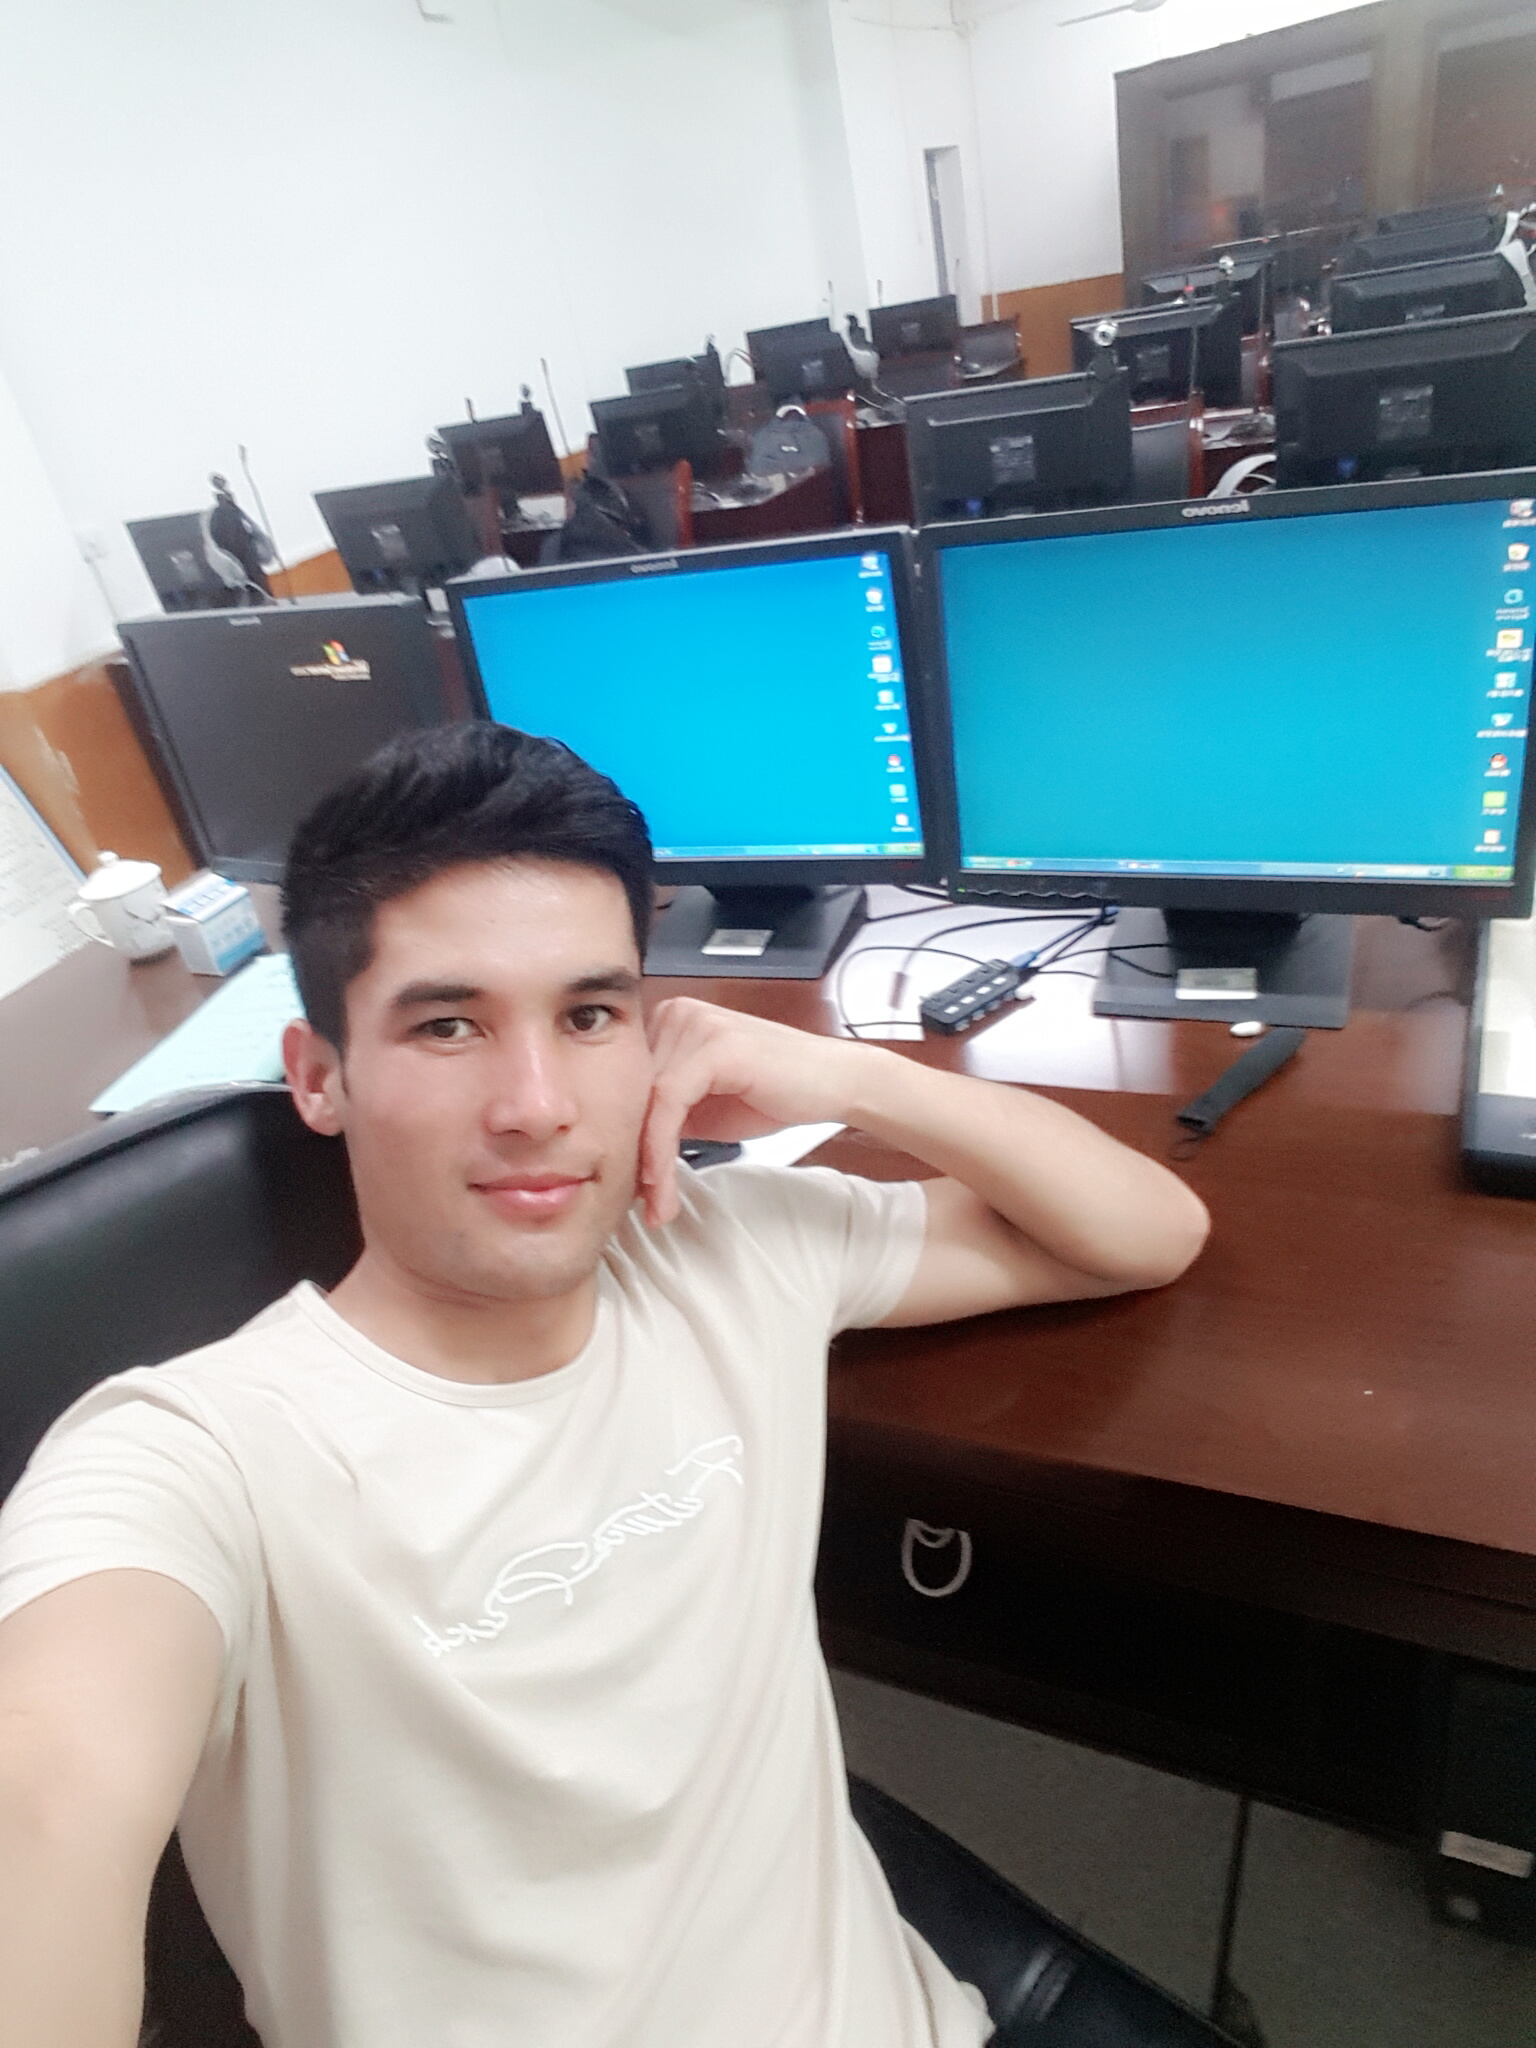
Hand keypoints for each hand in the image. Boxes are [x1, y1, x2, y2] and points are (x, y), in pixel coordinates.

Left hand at [639, 998, 887, 1226]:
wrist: (835, 1083)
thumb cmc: (774, 1091)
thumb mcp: (704, 1106)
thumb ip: (664, 1114)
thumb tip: (619, 1151)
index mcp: (667, 1020)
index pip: (625, 1086)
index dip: (625, 1140)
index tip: (633, 1189)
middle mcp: (675, 1013)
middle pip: (630, 1095)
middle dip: (634, 1157)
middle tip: (644, 1207)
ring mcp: (695, 1025)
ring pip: (646, 1105)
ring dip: (649, 1166)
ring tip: (658, 1207)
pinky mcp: (714, 1047)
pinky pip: (669, 1105)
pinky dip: (662, 1151)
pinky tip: (665, 1185)